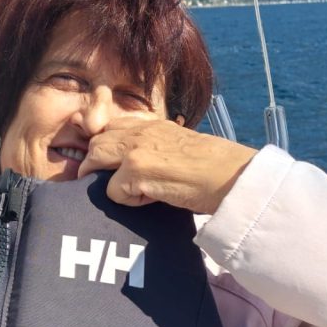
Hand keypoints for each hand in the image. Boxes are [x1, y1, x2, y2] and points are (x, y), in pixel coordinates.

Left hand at [78, 117, 257, 212]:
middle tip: (102, 182)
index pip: (114, 126)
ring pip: (95, 158)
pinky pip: (112, 191)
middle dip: (94, 162)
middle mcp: (141, 131)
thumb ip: (157, 146)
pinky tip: (149, 201)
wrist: (232, 175)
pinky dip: (127, 201)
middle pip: (97, 141)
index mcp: (153, 124)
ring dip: (103, 178)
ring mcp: (136, 150)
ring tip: (123, 192)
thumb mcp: (181, 145)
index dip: (107, 145)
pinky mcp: (136, 171)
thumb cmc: (216, 167)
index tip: (108, 163)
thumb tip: (140, 166)